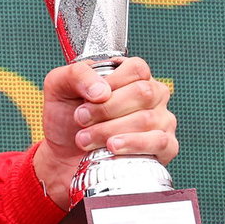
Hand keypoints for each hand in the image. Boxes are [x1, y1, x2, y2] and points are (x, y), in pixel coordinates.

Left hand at [32, 57, 177, 208]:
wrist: (62, 155)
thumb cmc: (65, 116)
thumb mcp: (59, 86)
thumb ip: (77, 75)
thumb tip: (102, 92)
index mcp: (131, 76)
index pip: (136, 69)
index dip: (112, 83)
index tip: (87, 98)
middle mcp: (151, 96)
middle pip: (143, 93)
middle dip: (106, 109)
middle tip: (81, 119)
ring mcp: (161, 121)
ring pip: (148, 120)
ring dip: (110, 130)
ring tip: (85, 139)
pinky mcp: (165, 148)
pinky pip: (161, 143)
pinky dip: (134, 145)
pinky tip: (113, 148)